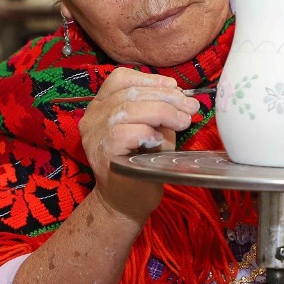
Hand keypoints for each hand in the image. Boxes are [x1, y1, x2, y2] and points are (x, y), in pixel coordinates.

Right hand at [77, 68, 198, 223]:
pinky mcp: (101, 152)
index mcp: (101, 107)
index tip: (175, 88)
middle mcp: (93, 117)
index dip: (149, 79)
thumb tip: (184, 97)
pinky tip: (159, 140)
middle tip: (190, 107)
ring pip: (129, 109)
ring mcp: (94, 135)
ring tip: (183, 121)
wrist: (126, 204)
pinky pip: (126, 132)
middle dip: (165, 97)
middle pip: (129, 93)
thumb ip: (161, 112)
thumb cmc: (141, 166)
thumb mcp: (153, 130)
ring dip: (162, 112)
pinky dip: (147, 132)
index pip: (119, 79)